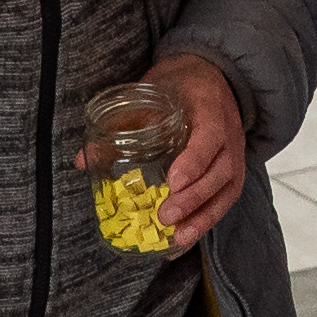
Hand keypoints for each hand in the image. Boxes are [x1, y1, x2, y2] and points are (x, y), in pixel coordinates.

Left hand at [89, 50, 251, 251]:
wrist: (208, 76)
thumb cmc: (177, 85)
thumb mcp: (150, 92)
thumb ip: (120, 125)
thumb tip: (82, 159)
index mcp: (210, 107)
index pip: (210, 136)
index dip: (194, 161)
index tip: (173, 182)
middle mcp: (230, 134)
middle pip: (221, 171)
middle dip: (194, 198)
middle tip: (165, 216)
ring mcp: (235, 154)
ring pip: (227, 191)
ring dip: (202, 218)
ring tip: (178, 238)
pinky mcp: (232, 172)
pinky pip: (223, 200)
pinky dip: (204, 222)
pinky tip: (182, 240)